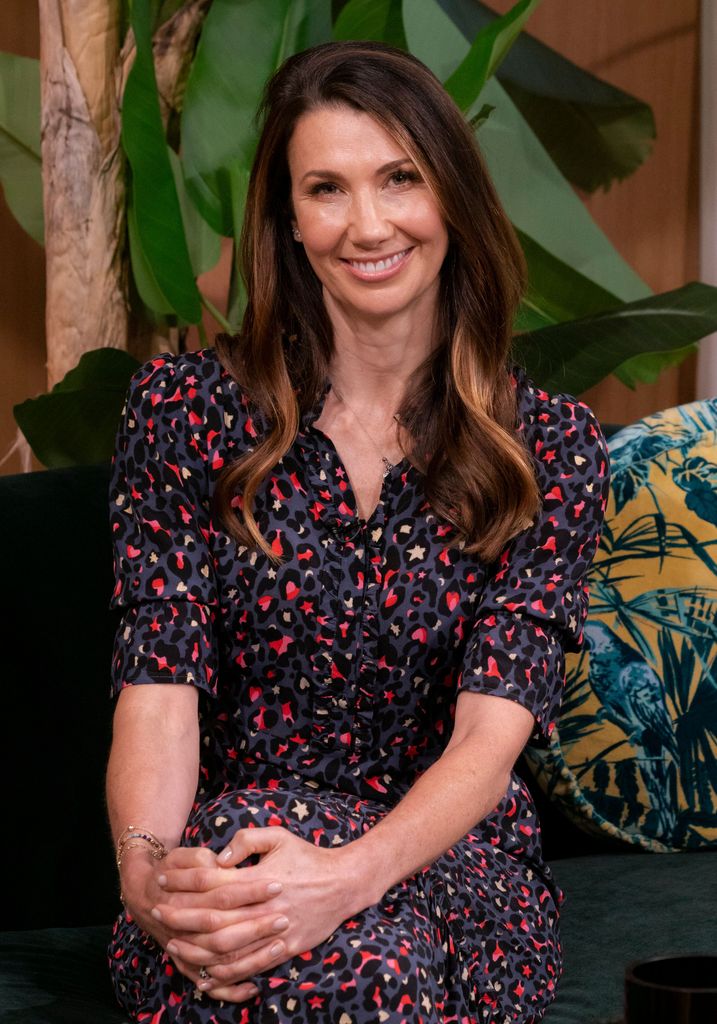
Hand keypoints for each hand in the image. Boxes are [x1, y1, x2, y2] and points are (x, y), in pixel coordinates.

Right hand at [121, 845, 280, 1002]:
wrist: (144, 895)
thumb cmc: (171, 871)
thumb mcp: (181, 855)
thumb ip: (200, 857)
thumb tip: (222, 862)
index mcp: (182, 896)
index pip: (221, 893)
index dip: (249, 889)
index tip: (276, 884)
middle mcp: (182, 927)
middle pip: (223, 930)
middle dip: (256, 925)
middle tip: (284, 917)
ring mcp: (186, 950)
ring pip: (220, 959)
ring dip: (250, 956)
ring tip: (279, 944)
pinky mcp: (188, 965)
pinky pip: (211, 985)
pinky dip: (232, 989)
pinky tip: (255, 986)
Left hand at [156, 827, 362, 1000]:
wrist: (344, 883)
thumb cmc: (308, 857)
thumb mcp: (278, 837)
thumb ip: (246, 841)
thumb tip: (218, 859)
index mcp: (257, 879)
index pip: (210, 884)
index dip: (183, 884)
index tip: (162, 882)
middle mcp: (261, 908)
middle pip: (211, 919)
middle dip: (180, 917)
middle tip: (157, 913)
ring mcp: (272, 932)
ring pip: (225, 948)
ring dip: (195, 948)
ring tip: (173, 944)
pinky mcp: (283, 950)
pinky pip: (248, 966)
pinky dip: (223, 973)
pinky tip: (204, 972)